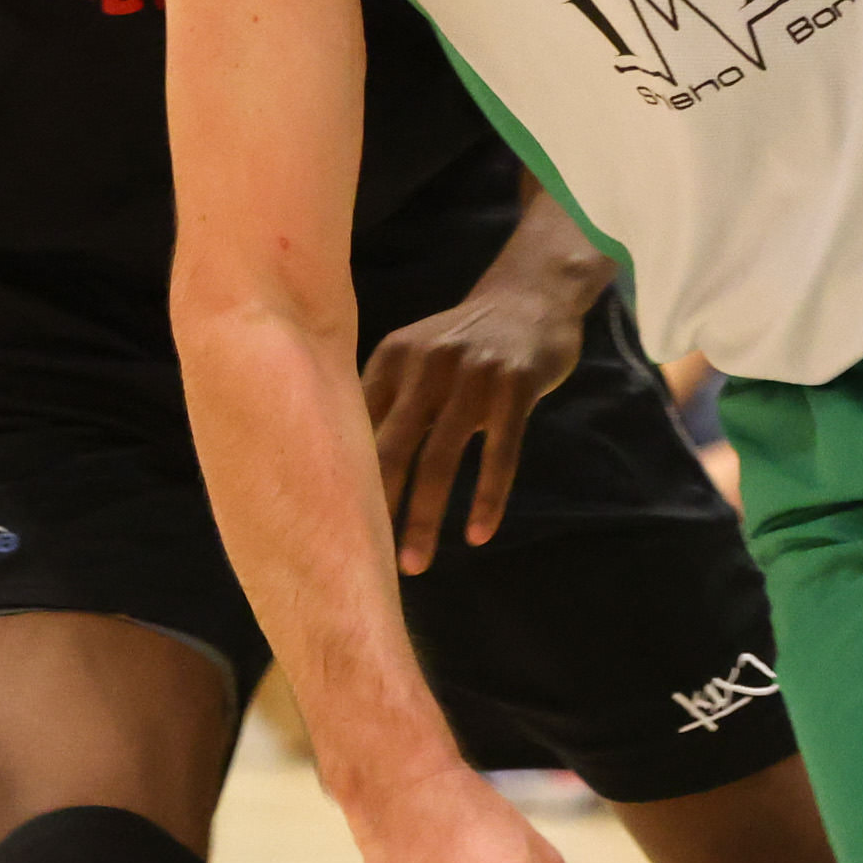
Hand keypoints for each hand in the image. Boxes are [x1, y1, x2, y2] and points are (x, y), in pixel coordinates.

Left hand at [363, 257, 594, 573]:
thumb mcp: (415, 357)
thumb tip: (340, 466)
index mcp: (391, 358)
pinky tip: (477, 534)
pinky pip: (501, 452)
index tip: (331, 527)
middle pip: (392, 447)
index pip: (357, 427)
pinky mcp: (516, 385)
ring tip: (414, 563)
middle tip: (366, 561)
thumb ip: (384, 400)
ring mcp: (473, 374)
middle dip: (377, 507)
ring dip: (425, 516)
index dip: (343, 479)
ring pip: (441, 456)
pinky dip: (488, 497)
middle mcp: (427, 364)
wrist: (532, 298)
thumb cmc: (463, 343)